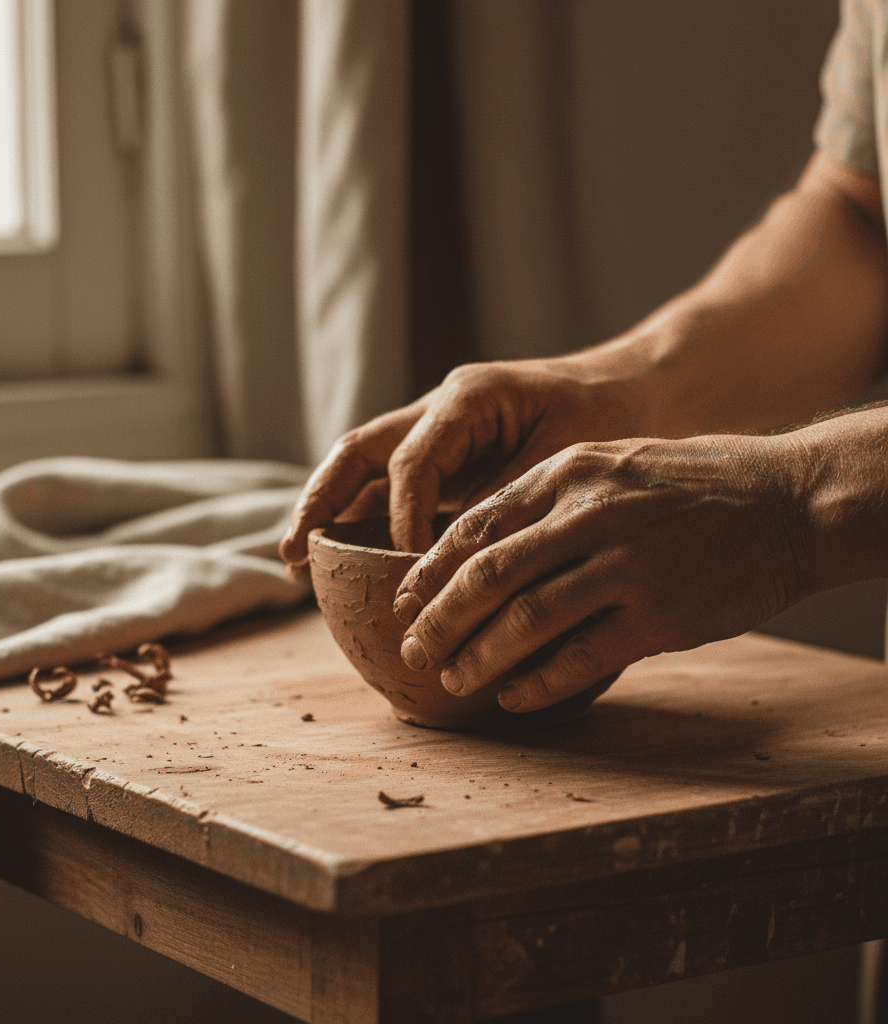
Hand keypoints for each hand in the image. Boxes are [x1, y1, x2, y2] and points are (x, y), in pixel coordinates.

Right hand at [278, 358, 639, 571]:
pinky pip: (394, 485)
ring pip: (366, 468)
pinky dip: (369, 517)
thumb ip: (502, 506)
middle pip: (360, 453)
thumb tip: (453, 566)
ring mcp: (440, 431)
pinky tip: (352, 553)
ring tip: (300, 558)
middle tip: (292, 553)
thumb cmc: (612, 423)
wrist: (645, 393)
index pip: (411, 463)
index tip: (408, 570)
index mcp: (468, 400)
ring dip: (332, 509)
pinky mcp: (451, 455)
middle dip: (321, 501)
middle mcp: (442, 411)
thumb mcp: (563, 465)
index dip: (402, 519)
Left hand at [393, 432, 821, 711]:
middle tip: (412, 648)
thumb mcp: (612, 463)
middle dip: (439, 618)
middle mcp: (589, 516)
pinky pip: (582, 657)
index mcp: (569, 474)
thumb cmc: (693, 483)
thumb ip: (549, 498)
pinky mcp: (660, 615)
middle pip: (488, 575)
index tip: (404, 599)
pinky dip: (540, 682)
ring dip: (479, 656)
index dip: (430, 569)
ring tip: (452, 679)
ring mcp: (625, 566)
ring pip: (526, 619)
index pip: (476, 525)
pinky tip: (515, 697)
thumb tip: (483, 547)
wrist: (787, 499)